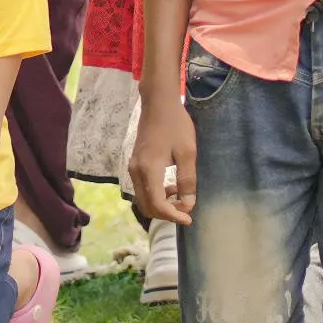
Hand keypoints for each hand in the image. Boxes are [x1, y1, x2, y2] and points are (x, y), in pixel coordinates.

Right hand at [130, 105, 194, 226]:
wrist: (158, 103)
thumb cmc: (175, 125)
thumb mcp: (187, 153)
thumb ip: (187, 181)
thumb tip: (188, 205)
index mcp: (149, 170)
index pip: (157, 204)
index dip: (173, 216)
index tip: (189, 219)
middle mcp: (136, 171)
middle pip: (146, 206)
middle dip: (166, 214)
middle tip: (185, 211)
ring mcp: (133, 167)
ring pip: (143, 198)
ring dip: (160, 205)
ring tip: (180, 198)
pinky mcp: (134, 163)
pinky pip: (142, 188)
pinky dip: (155, 195)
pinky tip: (170, 187)